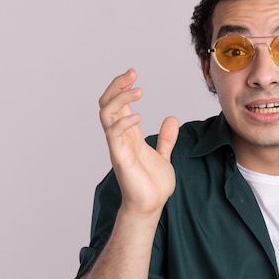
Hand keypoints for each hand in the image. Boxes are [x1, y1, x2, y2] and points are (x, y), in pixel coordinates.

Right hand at [98, 68, 178, 215]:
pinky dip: (123, 122)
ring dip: (119, 99)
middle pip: (107, 104)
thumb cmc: (153, 184)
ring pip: (106, 114)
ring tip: (138, 90)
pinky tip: (138, 117)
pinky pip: (114, 135)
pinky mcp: (120, 158)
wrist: (151, 205)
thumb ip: (166, 138)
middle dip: (117, 86)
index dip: (122, 87)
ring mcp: (118, 146)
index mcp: (129, 135)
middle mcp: (120, 137)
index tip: (134, 73)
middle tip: (131, 73)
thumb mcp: (164, 155)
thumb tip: (172, 118)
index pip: (119, 104)